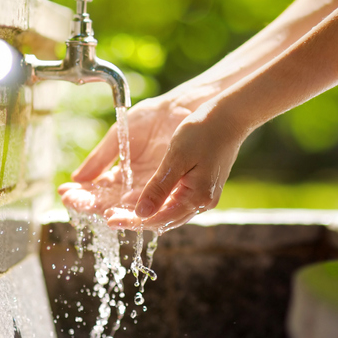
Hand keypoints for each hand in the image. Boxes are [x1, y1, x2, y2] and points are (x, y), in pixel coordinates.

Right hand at [58, 96, 191, 215]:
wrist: (180, 109)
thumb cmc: (150, 119)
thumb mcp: (119, 137)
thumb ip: (100, 159)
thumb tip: (76, 179)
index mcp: (120, 174)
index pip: (96, 190)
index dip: (80, 193)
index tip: (65, 193)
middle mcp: (134, 187)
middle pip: (108, 202)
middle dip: (89, 203)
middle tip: (73, 202)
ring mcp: (151, 189)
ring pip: (128, 207)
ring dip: (111, 210)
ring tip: (97, 209)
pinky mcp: (169, 188)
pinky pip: (152, 203)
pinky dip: (137, 208)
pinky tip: (122, 207)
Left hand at [106, 101, 245, 231]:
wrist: (229, 116)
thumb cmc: (203, 131)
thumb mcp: (176, 158)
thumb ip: (158, 187)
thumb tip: (140, 213)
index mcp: (196, 198)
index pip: (158, 219)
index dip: (132, 221)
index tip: (109, 219)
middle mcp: (201, 202)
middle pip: (161, 220)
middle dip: (133, 219)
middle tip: (108, 216)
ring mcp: (202, 195)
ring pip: (166, 212)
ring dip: (142, 212)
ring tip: (117, 209)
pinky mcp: (199, 186)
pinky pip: (173, 201)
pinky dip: (154, 202)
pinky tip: (138, 198)